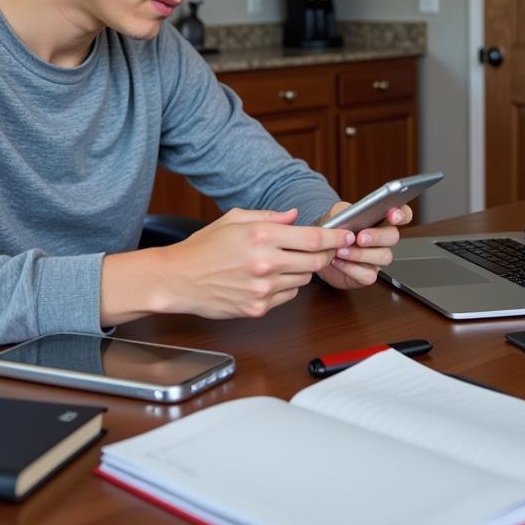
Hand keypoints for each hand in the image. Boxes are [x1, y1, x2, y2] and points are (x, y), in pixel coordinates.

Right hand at [101, 207, 353, 322]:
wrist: (178, 280)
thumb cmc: (203, 247)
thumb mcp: (235, 219)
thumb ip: (270, 216)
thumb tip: (295, 216)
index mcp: (262, 236)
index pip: (314, 238)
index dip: (336, 237)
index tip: (346, 235)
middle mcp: (266, 263)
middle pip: (316, 261)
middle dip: (323, 254)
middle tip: (320, 248)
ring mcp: (263, 289)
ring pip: (304, 280)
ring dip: (301, 271)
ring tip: (280, 262)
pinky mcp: (258, 308)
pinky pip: (288, 297)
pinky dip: (285, 287)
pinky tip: (267, 278)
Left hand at [314, 202, 410, 289]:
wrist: (319, 251)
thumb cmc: (333, 230)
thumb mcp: (336, 213)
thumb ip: (345, 210)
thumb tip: (351, 215)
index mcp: (380, 221)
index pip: (401, 215)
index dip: (402, 214)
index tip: (393, 215)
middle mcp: (382, 240)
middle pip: (393, 236)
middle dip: (377, 236)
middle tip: (360, 238)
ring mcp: (377, 259)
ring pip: (384, 257)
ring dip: (361, 254)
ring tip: (341, 251)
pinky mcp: (368, 275)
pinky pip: (369, 275)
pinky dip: (352, 269)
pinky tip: (339, 262)